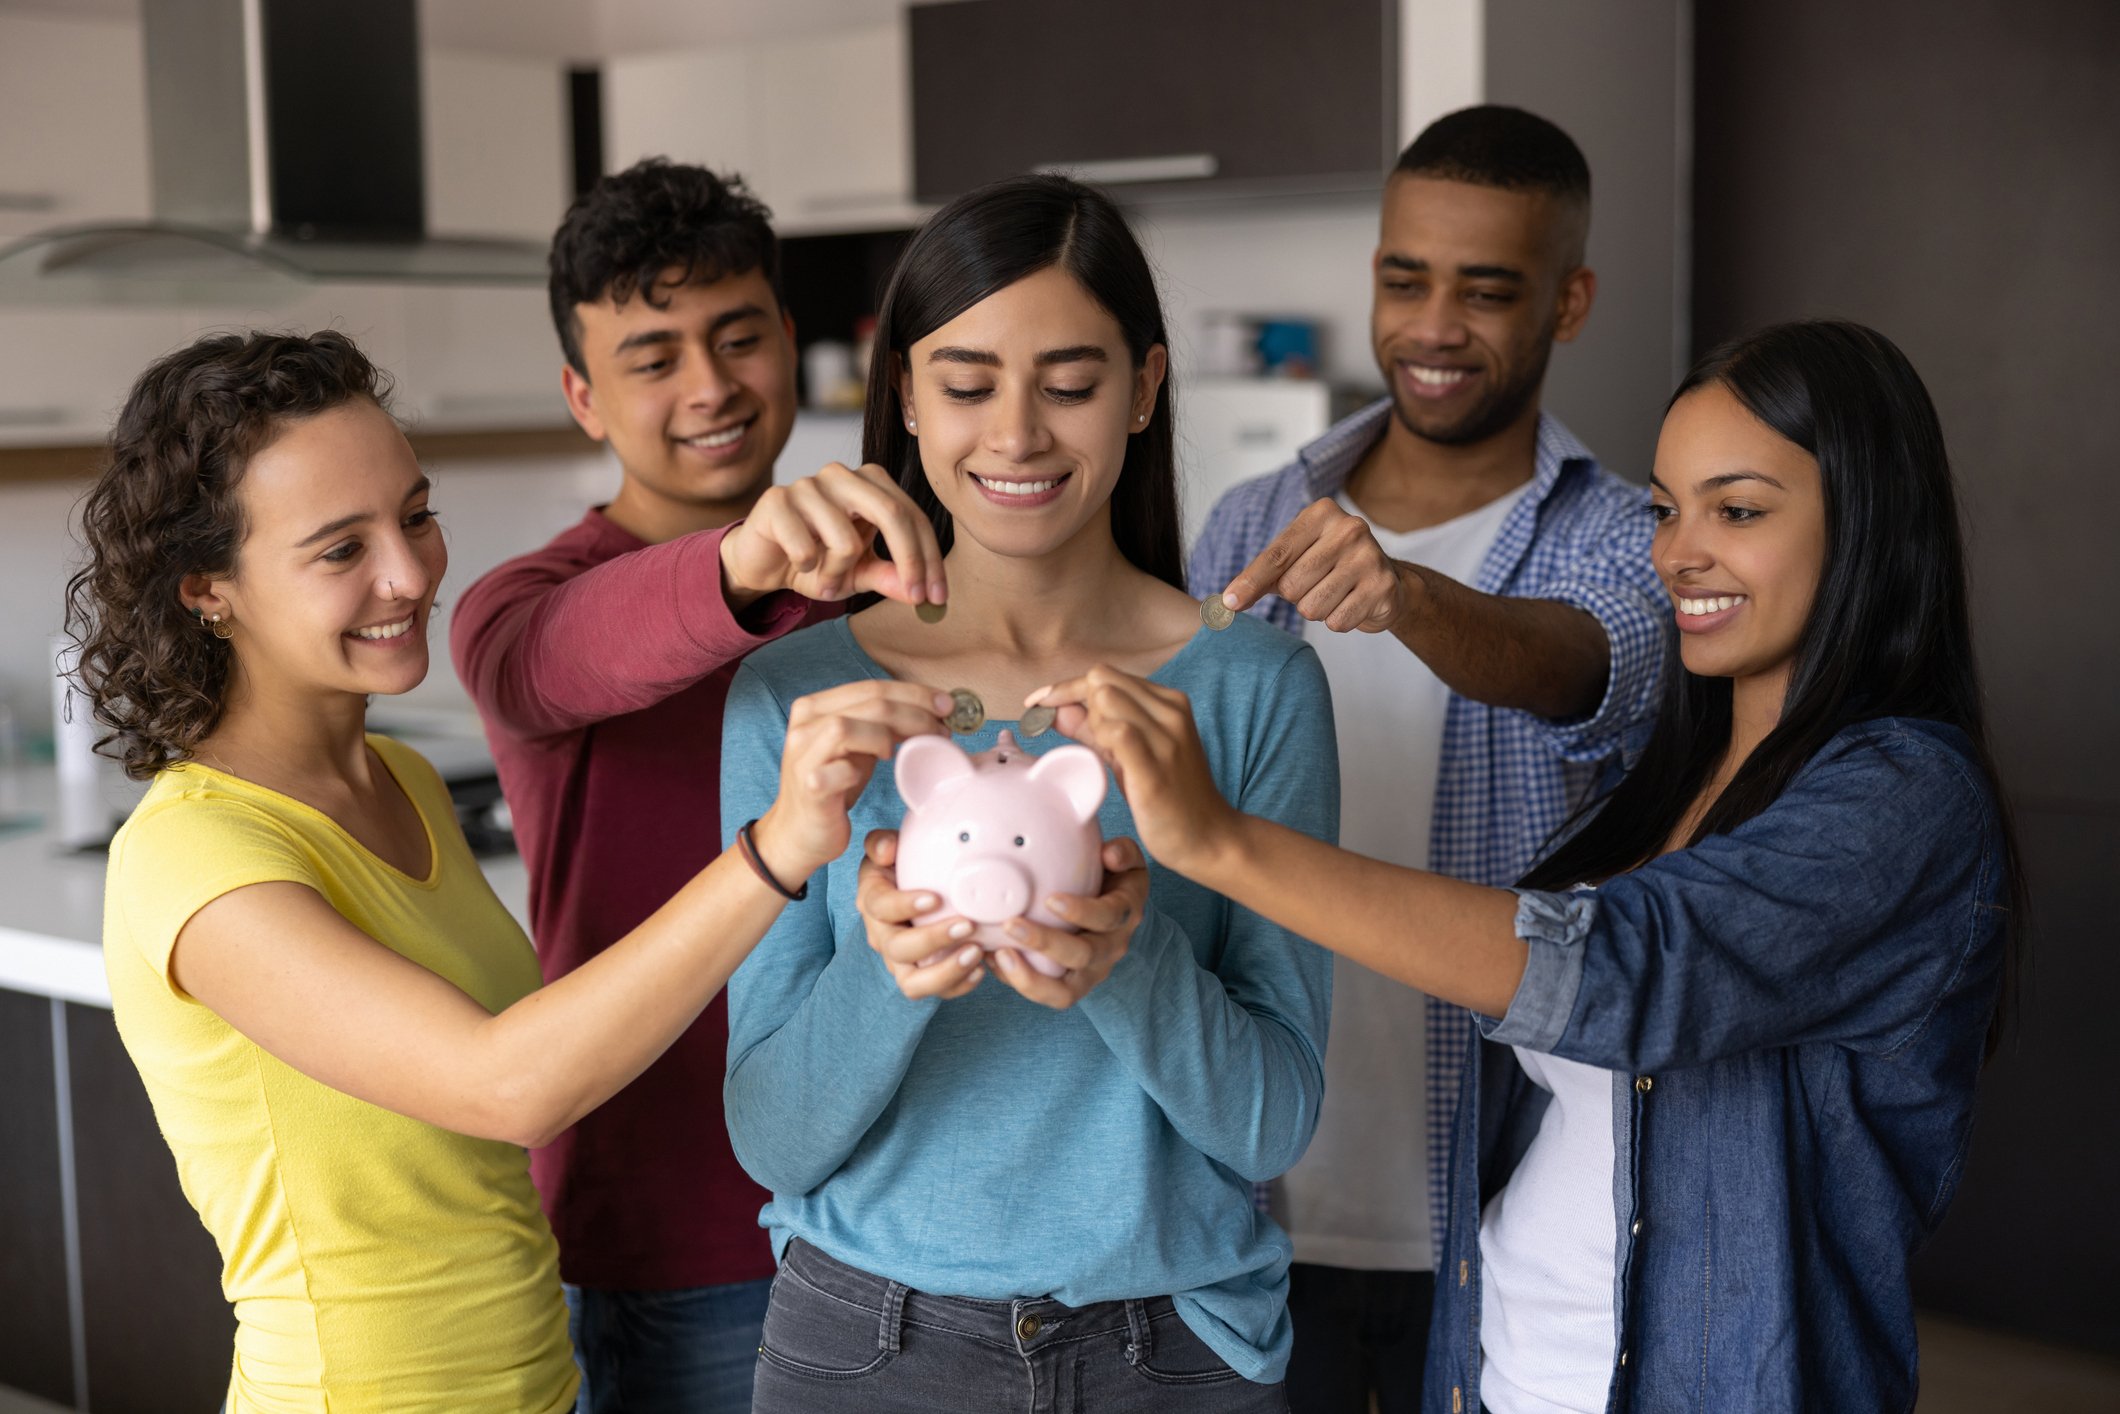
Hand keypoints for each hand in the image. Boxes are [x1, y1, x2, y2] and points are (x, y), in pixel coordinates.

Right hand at [720, 461, 947, 607]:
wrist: (761, 561)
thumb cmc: (815, 561)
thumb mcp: (859, 573)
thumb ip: (889, 577)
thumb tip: (920, 592)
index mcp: (869, 483)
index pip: (912, 516)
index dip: (930, 558)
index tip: (938, 598)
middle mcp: (842, 475)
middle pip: (892, 513)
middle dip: (910, 561)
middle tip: (913, 598)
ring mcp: (808, 483)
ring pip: (846, 540)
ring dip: (839, 575)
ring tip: (825, 580)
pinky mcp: (776, 499)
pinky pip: (806, 547)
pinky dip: (807, 568)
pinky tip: (797, 564)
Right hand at [754, 682, 953, 888]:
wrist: (799, 832)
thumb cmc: (835, 785)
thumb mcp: (859, 746)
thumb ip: (883, 724)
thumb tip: (935, 710)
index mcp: (816, 707)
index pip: (872, 688)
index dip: (914, 693)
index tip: (947, 706)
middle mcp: (804, 725)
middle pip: (869, 704)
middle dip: (914, 714)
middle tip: (942, 730)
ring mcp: (802, 755)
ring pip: (847, 727)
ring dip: (886, 737)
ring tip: (901, 754)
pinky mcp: (808, 786)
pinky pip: (839, 770)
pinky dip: (858, 771)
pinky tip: (865, 778)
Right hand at [855, 830, 988, 1000]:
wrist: (915, 891)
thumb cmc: (902, 868)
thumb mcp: (888, 849)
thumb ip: (882, 843)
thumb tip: (887, 848)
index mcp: (873, 901)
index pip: (881, 907)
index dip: (905, 905)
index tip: (934, 898)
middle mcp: (882, 937)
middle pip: (899, 948)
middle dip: (934, 939)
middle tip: (967, 925)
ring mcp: (900, 962)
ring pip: (913, 983)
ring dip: (946, 971)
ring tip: (976, 952)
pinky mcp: (921, 977)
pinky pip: (936, 992)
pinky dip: (960, 985)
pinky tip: (982, 967)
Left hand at [985, 838, 1148, 1008]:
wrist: (1118, 914)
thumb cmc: (1114, 880)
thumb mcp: (1127, 861)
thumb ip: (1123, 852)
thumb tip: (1109, 854)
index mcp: (1124, 914)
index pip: (1107, 917)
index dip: (1081, 911)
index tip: (1051, 899)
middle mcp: (1111, 948)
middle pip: (1082, 955)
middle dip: (1045, 942)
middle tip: (1011, 924)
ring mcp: (1092, 972)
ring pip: (1065, 991)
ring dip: (1030, 977)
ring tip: (1000, 955)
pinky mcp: (1072, 986)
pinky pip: (1048, 995)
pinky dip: (1020, 981)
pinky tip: (995, 960)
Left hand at [1025, 667, 1239, 877]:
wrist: (1210, 838)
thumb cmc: (1168, 797)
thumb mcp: (1128, 755)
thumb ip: (1093, 729)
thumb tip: (1054, 709)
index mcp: (1168, 703)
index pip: (1104, 675)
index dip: (1066, 688)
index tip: (1038, 703)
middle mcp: (1170, 712)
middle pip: (1101, 680)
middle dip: (1079, 705)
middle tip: (1089, 744)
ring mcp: (1166, 738)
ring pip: (1105, 699)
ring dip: (1090, 725)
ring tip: (1105, 758)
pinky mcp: (1156, 767)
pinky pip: (1116, 733)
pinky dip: (1099, 741)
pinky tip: (1105, 764)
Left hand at [1220, 497, 1407, 632]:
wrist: (1385, 581)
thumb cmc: (1328, 568)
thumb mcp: (1294, 560)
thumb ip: (1260, 576)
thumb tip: (1227, 602)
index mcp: (1320, 514)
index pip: (1275, 556)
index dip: (1250, 582)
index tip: (1229, 603)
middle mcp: (1349, 528)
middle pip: (1291, 586)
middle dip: (1297, 596)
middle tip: (1318, 584)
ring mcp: (1369, 557)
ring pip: (1312, 608)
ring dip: (1317, 609)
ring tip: (1335, 593)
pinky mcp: (1382, 587)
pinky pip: (1337, 621)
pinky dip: (1338, 620)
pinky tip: (1352, 603)